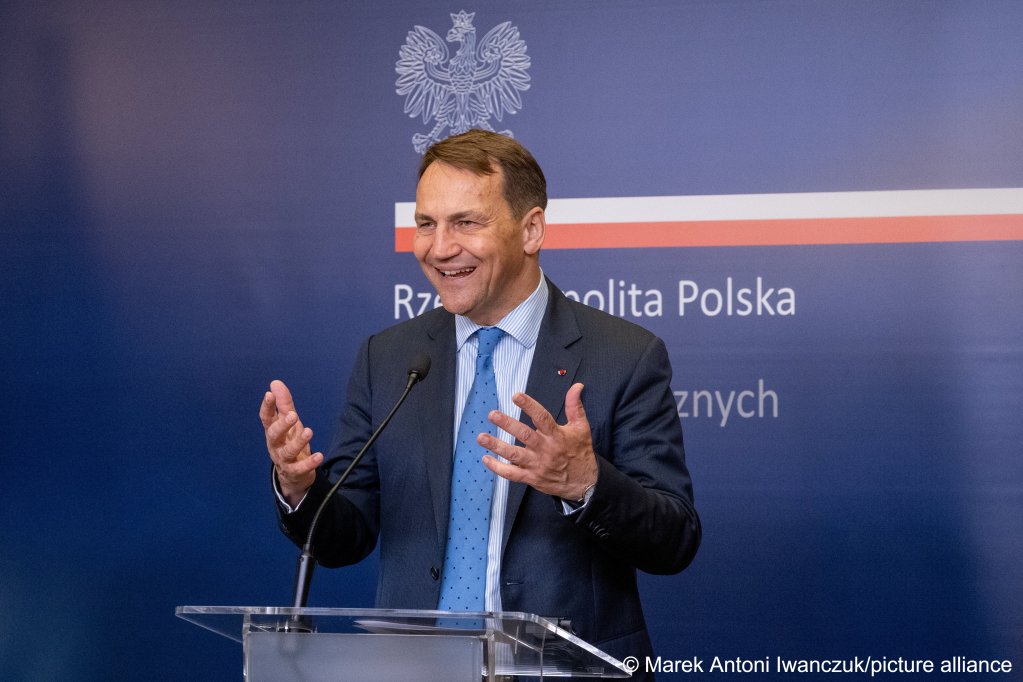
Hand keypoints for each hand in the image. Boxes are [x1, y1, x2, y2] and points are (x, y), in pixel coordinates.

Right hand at [259, 380, 322, 504]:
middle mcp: (275, 445)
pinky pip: (300, 468)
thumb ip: (283, 404)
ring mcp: (283, 459)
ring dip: (298, 442)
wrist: (292, 475)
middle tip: (293, 415)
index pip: (266, 418)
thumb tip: (275, 383)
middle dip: (282, 425)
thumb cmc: (288, 442)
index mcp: (272, 431)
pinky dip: (309, 463)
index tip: (269, 394)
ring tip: (309, 431)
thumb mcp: (288, 423)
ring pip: (287, 451)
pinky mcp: (294, 472)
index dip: (267, 407)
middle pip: (273, 435)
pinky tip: (319, 456)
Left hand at [480, 383, 598, 500]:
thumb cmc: (580, 452)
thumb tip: (576, 386)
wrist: (584, 483)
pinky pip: (512, 474)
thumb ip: (575, 406)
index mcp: (557, 435)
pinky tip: (486, 458)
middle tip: (492, 414)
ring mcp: (537, 465)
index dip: (529, 406)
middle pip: (524, 435)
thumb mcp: (581, 427)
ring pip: (514, 455)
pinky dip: (498, 468)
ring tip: (481, 437)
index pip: (542, 418)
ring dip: (496, 446)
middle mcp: (546, 449)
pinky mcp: (532, 478)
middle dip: (507, 424)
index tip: (516, 396)